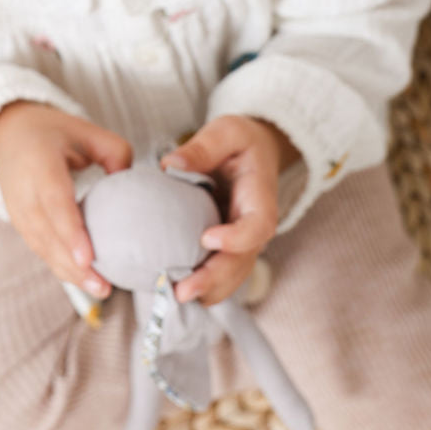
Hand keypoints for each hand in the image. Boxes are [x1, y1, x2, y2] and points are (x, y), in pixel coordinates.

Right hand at [0, 101, 132, 298]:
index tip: (89, 258)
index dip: (70, 232)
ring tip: (100, 289)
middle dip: (73, 265)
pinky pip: (40, 249)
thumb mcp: (85, 129)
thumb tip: (131, 183)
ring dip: (69, 272)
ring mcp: (17, 211)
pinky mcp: (20, 224)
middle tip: (104, 286)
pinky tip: (85, 280)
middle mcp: (23, 192)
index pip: (54, 203)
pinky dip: (61, 267)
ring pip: (42, 248)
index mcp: (39, 164)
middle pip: (46, 235)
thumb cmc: (52, 132)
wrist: (6, 135)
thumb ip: (114, 151)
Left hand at [159, 115, 299, 307]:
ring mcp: (244, 241)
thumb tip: (170, 165)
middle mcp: (255, 226)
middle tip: (183, 291)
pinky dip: (203, 285)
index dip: (237, 238)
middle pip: (243, 261)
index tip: (206, 238)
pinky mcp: (228, 247)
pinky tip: (174, 289)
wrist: (254, 152)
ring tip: (176, 298)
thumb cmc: (240, 141)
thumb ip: (203, 147)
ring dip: (208, 290)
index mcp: (260, 197)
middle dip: (214, 279)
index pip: (258, 226)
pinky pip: (221, 273)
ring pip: (233, 275)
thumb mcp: (226, 131)